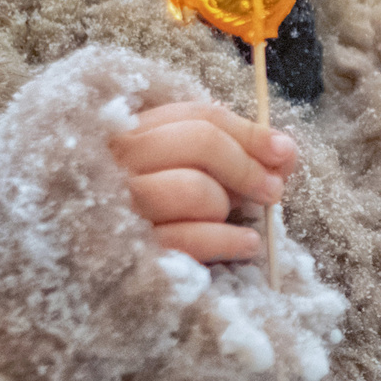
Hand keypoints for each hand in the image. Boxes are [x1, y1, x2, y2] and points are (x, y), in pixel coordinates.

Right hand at [110, 101, 296, 263]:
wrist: (95, 264)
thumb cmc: (154, 211)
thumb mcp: (186, 172)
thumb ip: (232, 154)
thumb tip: (285, 153)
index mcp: (132, 132)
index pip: (200, 116)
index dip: (250, 133)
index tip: (284, 152)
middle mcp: (118, 161)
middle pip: (201, 141)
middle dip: (247, 166)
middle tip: (273, 191)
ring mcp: (117, 205)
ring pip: (193, 188)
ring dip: (225, 205)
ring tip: (234, 219)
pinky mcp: (125, 249)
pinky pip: (187, 238)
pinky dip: (227, 240)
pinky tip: (247, 244)